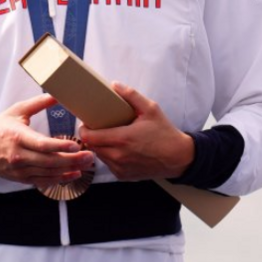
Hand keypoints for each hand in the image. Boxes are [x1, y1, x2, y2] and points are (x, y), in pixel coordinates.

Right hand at [0, 94, 96, 187]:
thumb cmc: (0, 128)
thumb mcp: (17, 111)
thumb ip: (38, 103)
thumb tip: (57, 94)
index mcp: (18, 137)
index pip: (42, 144)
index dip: (60, 146)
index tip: (76, 145)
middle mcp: (19, 156)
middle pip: (49, 161)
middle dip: (72, 159)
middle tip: (90, 155)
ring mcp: (20, 169)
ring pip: (49, 173)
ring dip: (69, 170)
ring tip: (86, 163)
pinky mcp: (22, 178)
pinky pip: (43, 181)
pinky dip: (60, 179)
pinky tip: (74, 174)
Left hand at [79, 82, 194, 180]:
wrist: (177, 157)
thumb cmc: (164, 133)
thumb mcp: (151, 109)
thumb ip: (132, 96)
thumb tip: (115, 85)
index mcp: (122, 139)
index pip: (90, 137)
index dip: (84, 129)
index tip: (87, 123)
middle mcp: (118, 156)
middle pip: (92, 146)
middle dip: (92, 137)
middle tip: (98, 128)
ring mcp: (120, 168)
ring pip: (100, 156)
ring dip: (101, 147)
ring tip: (110, 137)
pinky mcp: (123, 175)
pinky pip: (109, 165)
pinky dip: (110, 157)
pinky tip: (120, 149)